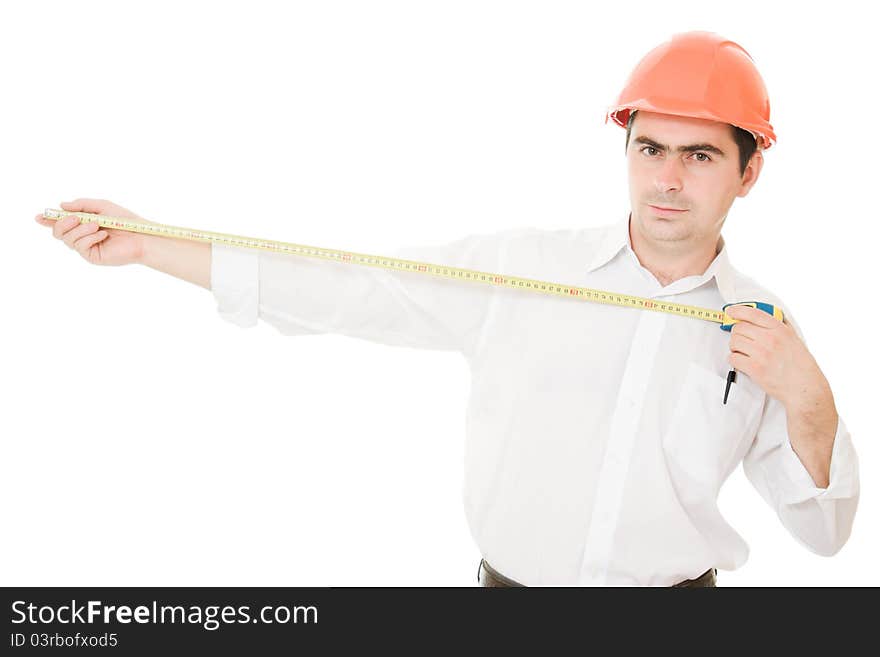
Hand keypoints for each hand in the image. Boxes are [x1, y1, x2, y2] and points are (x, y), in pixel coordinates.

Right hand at [34, 198, 156, 266]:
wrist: (141, 236)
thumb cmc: (125, 221)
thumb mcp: (102, 207)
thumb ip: (81, 205)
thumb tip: (61, 205)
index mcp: (83, 224)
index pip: (60, 223)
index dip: (48, 220)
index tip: (39, 216)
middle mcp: (82, 237)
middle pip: (58, 232)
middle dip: (62, 223)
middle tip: (76, 217)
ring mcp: (86, 247)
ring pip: (68, 239)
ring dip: (81, 229)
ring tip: (98, 225)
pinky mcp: (93, 256)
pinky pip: (80, 246)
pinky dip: (90, 237)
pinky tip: (103, 235)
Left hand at [725, 304, 828, 407]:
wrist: (805, 387)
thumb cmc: (801, 366)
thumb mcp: (795, 339)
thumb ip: (780, 327)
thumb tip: (763, 319)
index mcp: (780, 330)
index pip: (753, 313)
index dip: (738, 310)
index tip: (730, 311)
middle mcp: (770, 339)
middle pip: (739, 328)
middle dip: (737, 334)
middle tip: (741, 340)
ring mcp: (762, 353)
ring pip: (734, 342)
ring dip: (735, 347)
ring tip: (744, 352)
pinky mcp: (755, 368)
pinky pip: (733, 358)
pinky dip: (734, 360)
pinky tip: (742, 362)